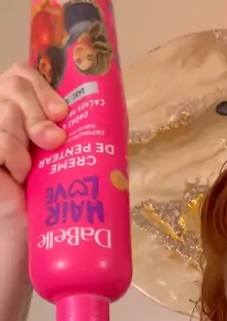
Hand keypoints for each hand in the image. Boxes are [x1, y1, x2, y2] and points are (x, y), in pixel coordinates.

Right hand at [0, 63, 66, 320]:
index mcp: (32, 114)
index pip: (28, 74)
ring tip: (35, 164)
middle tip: (56, 138)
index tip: (64, 111)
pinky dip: (7, 150)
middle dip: (37, 103)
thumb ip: (88, 144)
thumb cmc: (53, 211)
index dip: (44, 83)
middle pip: (14, 78)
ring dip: (23, 128)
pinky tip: (17, 173)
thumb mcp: (75, 170)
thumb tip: (120, 123)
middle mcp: (10, 117)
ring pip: (3, 103)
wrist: (26, 245)